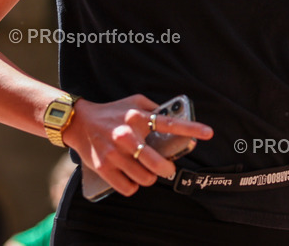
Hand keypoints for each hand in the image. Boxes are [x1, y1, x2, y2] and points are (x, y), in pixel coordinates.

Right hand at [62, 94, 213, 196]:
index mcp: (138, 117)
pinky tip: (131, 177)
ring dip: (149, 177)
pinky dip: (133, 186)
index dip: (191, 129)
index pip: (170, 123)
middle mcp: (127, 135)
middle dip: (166, 169)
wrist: (79, 122)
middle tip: (167, 169)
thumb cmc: (111, 112)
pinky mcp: (104, 167)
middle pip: (157, 162)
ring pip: (145, 178)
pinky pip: (128, 187)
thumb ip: (154, 108)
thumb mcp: (134, 102)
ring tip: (145, 171)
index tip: (209, 133)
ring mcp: (115, 153)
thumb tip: (175, 116)